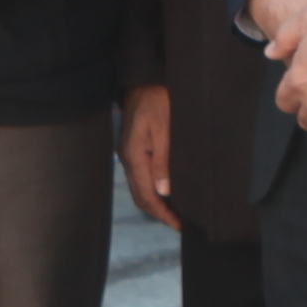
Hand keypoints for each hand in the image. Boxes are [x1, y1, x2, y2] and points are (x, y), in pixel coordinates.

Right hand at [119, 81, 176, 225]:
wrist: (143, 80)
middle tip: (179, 223)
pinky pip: (141, 177)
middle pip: (140, 196)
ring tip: (174, 212)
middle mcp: (128, 159)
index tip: (179, 225)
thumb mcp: (164, 129)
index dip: (162, 213)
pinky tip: (165, 191)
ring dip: (155, 202)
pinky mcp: (133, 149)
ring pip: (140, 188)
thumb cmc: (157, 101)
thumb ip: (163, 161)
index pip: (146, 195)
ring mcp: (128, 155)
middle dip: (158, 212)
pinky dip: (152, 190)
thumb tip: (164, 192)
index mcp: (134, 157)